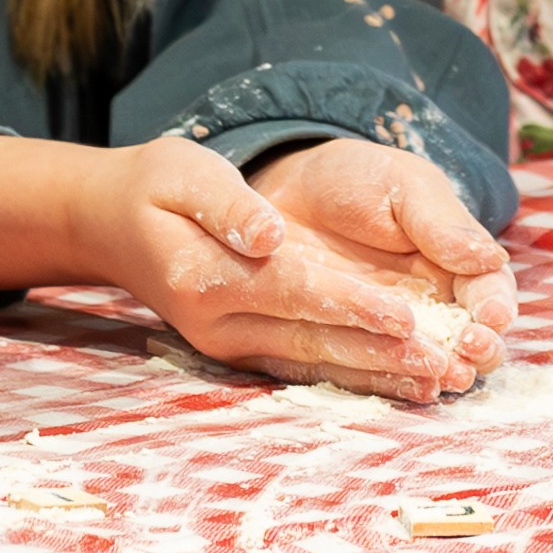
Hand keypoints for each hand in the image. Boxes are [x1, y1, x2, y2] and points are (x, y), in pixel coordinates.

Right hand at [0, 136, 492, 403]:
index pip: (289, 289)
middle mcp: (217, 322)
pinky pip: (302, 366)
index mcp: (204, 275)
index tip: (403, 313)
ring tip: (437, 378)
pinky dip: (351, 375)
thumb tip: (268, 231)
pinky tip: (397, 382)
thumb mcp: (180, 171)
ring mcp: (227, 344)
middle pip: (310, 338)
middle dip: (379, 352)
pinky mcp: (239, 351)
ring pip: (312, 362)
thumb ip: (226, 203)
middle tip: (444, 360)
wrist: (108, 224)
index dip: (347, 302)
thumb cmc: (151, 187)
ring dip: (375, 373)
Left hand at [247, 140, 518, 364]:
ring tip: (445, 375)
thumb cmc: (356, 180)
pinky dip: (394, 381)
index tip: (492, 317)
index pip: (490, 294)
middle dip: (479, 351)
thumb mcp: (402, 184)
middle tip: (470, 352)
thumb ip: (442, 222)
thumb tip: (491, 257)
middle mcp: (434, 307)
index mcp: (457, 264)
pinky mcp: (353, 346)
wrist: (289, 190)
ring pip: (430, 363)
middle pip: (471, 341)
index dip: (496, 309)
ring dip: (443, 372)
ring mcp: (394, 332)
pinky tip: (408, 386)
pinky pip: (377, 370)